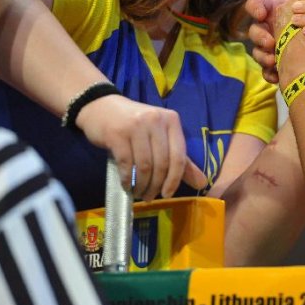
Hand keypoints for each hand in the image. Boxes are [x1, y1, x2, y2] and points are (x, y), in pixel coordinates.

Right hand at [75, 95, 207, 200]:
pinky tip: (126, 185)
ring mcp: (136, 126)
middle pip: (162, 163)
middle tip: (149, 197)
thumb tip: (202, 182)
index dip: (175, 180)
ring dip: (142, 185)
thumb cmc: (135, 124)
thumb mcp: (160, 137)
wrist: (101, 107)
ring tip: (138, 193)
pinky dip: (127, 179)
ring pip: (145, 165)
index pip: (179, 156)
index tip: (167, 194)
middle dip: (156, 185)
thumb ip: (181, 160)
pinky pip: (126, 163)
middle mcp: (156, 120)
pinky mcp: (117, 133)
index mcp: (171, 120)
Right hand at [245, 0, 304, 83]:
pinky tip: (276, 76)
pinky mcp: (272, 66)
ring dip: (263, 56)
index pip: (254, 5)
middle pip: (253, 30)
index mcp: (271, 12)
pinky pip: (264, 71)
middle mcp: (265, 29)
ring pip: (257, 52)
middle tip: (271, 42)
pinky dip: (269, 73)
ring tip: (275, 61)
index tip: (262, 14)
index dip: (255, 8)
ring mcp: (267, 49)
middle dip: (260, 37)